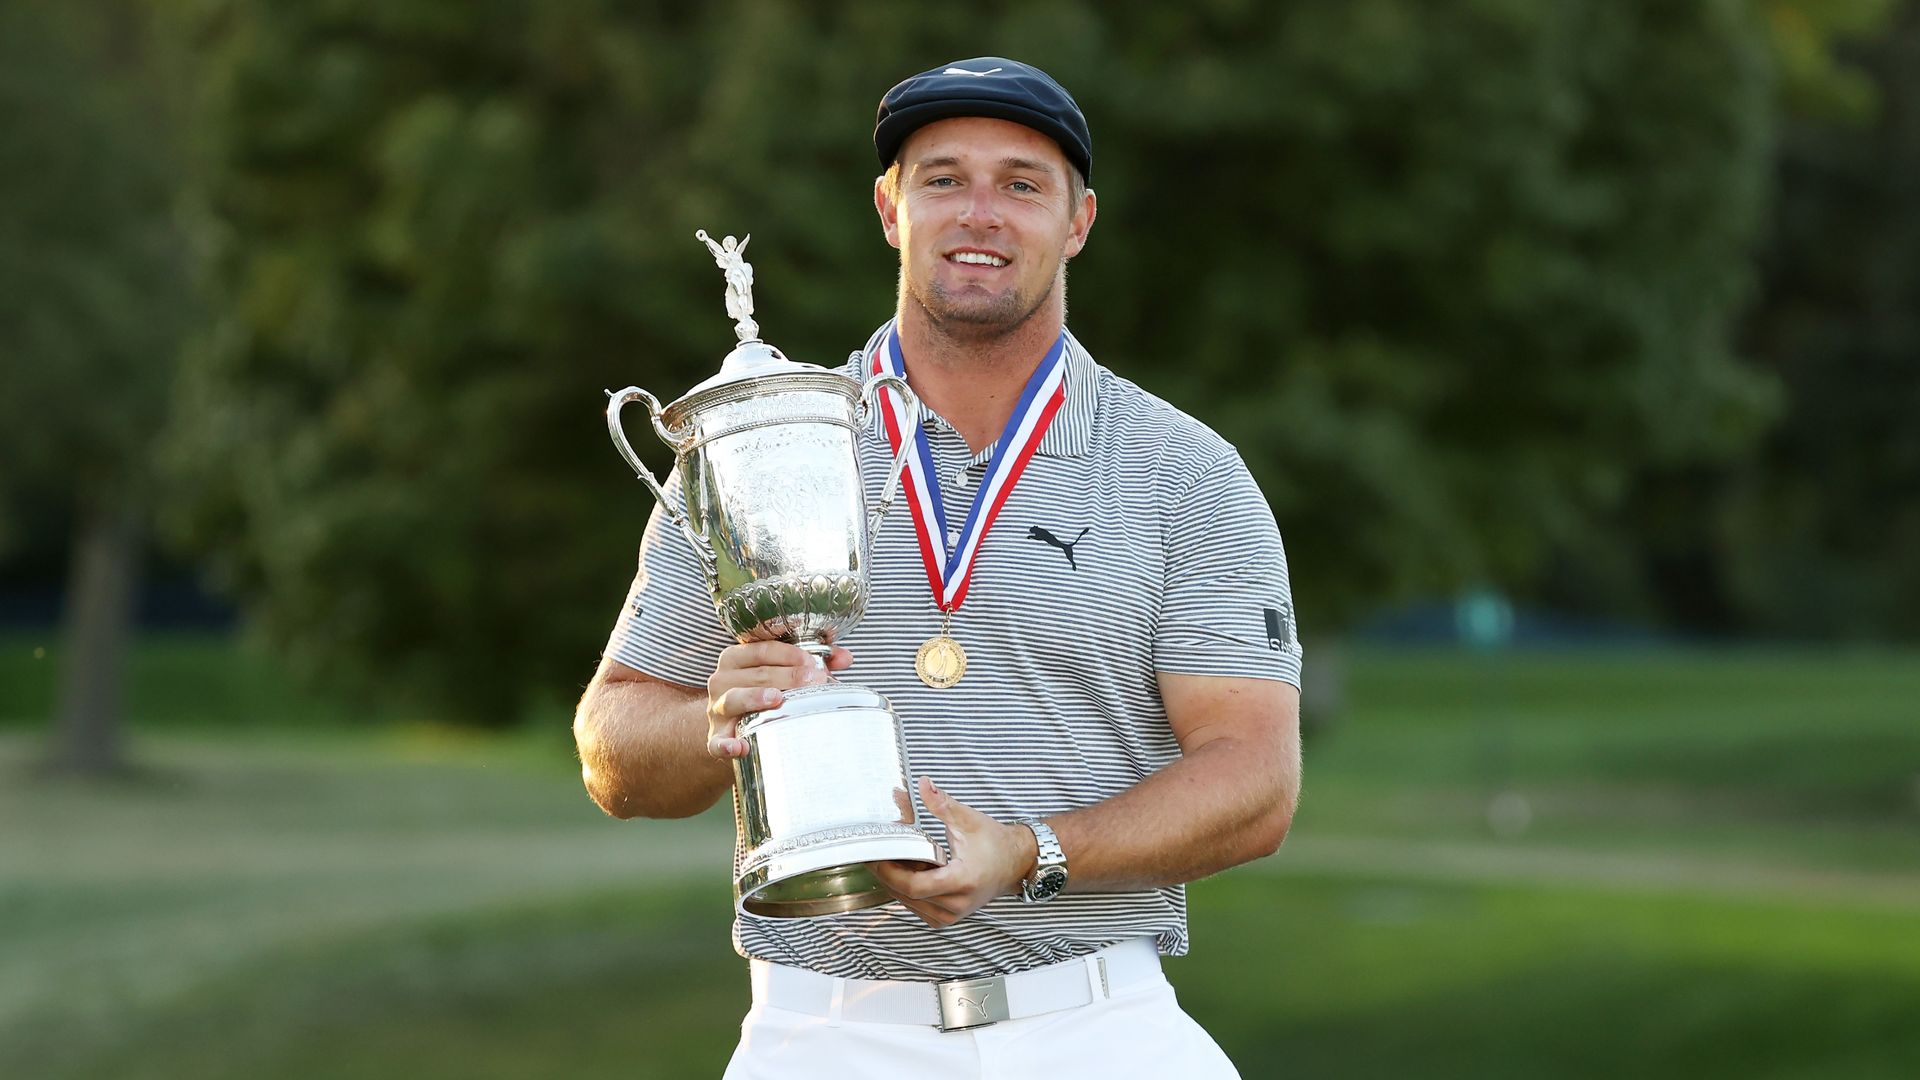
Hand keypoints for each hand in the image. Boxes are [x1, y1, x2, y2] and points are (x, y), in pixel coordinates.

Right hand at [705, 642, 849, 758]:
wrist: (732, 728)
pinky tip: (740, 747)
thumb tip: (845, 657)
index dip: (789, 654)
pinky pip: (718, 743)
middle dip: (786, 676)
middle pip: (756, 674)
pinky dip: (727, 745)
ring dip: (755, 698)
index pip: (762, 649)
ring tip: (777, 699)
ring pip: (734, 699)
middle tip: (813, 681)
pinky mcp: (716, 738)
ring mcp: (717, 710)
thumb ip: (812, 663)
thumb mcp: (781, 675)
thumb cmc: (760, 694)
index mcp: (736, 659)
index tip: (812, 662)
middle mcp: (722, 680)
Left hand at [870, 777, 1038, 927]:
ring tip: (896, 859)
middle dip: (890, 874)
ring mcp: (953, 914)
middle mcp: (958, 903)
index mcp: (962, 881)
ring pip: (911, 904)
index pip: (915, 886)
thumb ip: (941, 803)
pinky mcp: (949, 917)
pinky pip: (919, 908)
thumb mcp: (967, 819)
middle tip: (878, 853)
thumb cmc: (996, 843)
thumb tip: (923, 784)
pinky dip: (910, 892)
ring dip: (898, 883)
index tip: (878, 856)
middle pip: (908, 896)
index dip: (891, 873)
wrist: (1016, 862)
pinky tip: (911, 871)